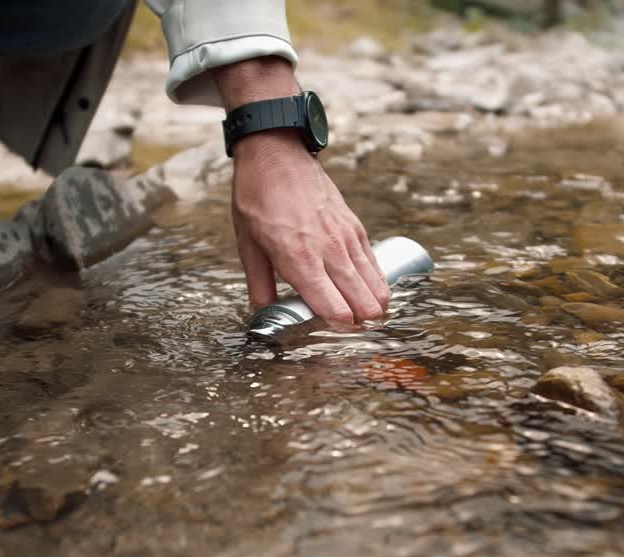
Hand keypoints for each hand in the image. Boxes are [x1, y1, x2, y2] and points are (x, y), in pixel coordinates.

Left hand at [230, 131, 388, 324]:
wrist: (276, 154)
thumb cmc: (257, 198)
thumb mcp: (247, 245)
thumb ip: (259, 286)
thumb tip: (264, 314)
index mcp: (299, 260)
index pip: (333, 308)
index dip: (338, 328)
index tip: (333, 335)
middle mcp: (329, 251)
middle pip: (361, 301)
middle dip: (362, 323)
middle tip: (355, 334)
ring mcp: (346, 238)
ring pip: (374, 285)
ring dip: (375, 306)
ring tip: (370, 320)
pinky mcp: (354, 227)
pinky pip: (374, 263)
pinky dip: (377, 282)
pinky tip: (374, 294)